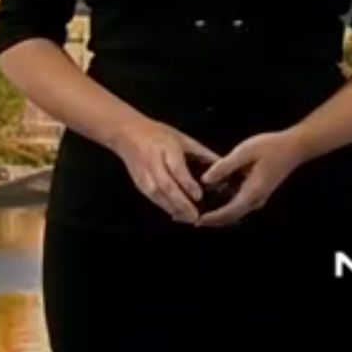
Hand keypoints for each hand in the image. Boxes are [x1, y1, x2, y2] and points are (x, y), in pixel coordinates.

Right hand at [106, 117, 221, 224]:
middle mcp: (152, 161)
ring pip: (156, 193)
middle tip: (195, 216)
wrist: (126, 133)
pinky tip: (175, 214)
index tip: (199, 196)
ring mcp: (142, 172)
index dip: (187, 183)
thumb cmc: (159, 134)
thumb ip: (202, 153)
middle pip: (165, 184)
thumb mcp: (182, 138)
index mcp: (166, 147)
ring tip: (188, 219)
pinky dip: (163, 207)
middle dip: (180, 202)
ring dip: (172, 207)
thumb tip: (224, 168)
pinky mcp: (137, 182)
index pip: (176, 167)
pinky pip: (150, 197)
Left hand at [196, 130, 306, 226]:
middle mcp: (256, 200)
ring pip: (235, 212)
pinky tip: (211, 199)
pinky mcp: (257, 192)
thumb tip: (205, 180)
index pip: (229, 212)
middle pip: (231, 217)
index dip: (212, 218)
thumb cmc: (270, 147)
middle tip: (191, 220)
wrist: (294, 147)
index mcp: (252, 192)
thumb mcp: (244, 152)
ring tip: (197, 212)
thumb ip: (224, 166)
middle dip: (212, 220)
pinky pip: (238, 205)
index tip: (196, 220)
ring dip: (217, 215)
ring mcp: (258, 198)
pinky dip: (224, 206)